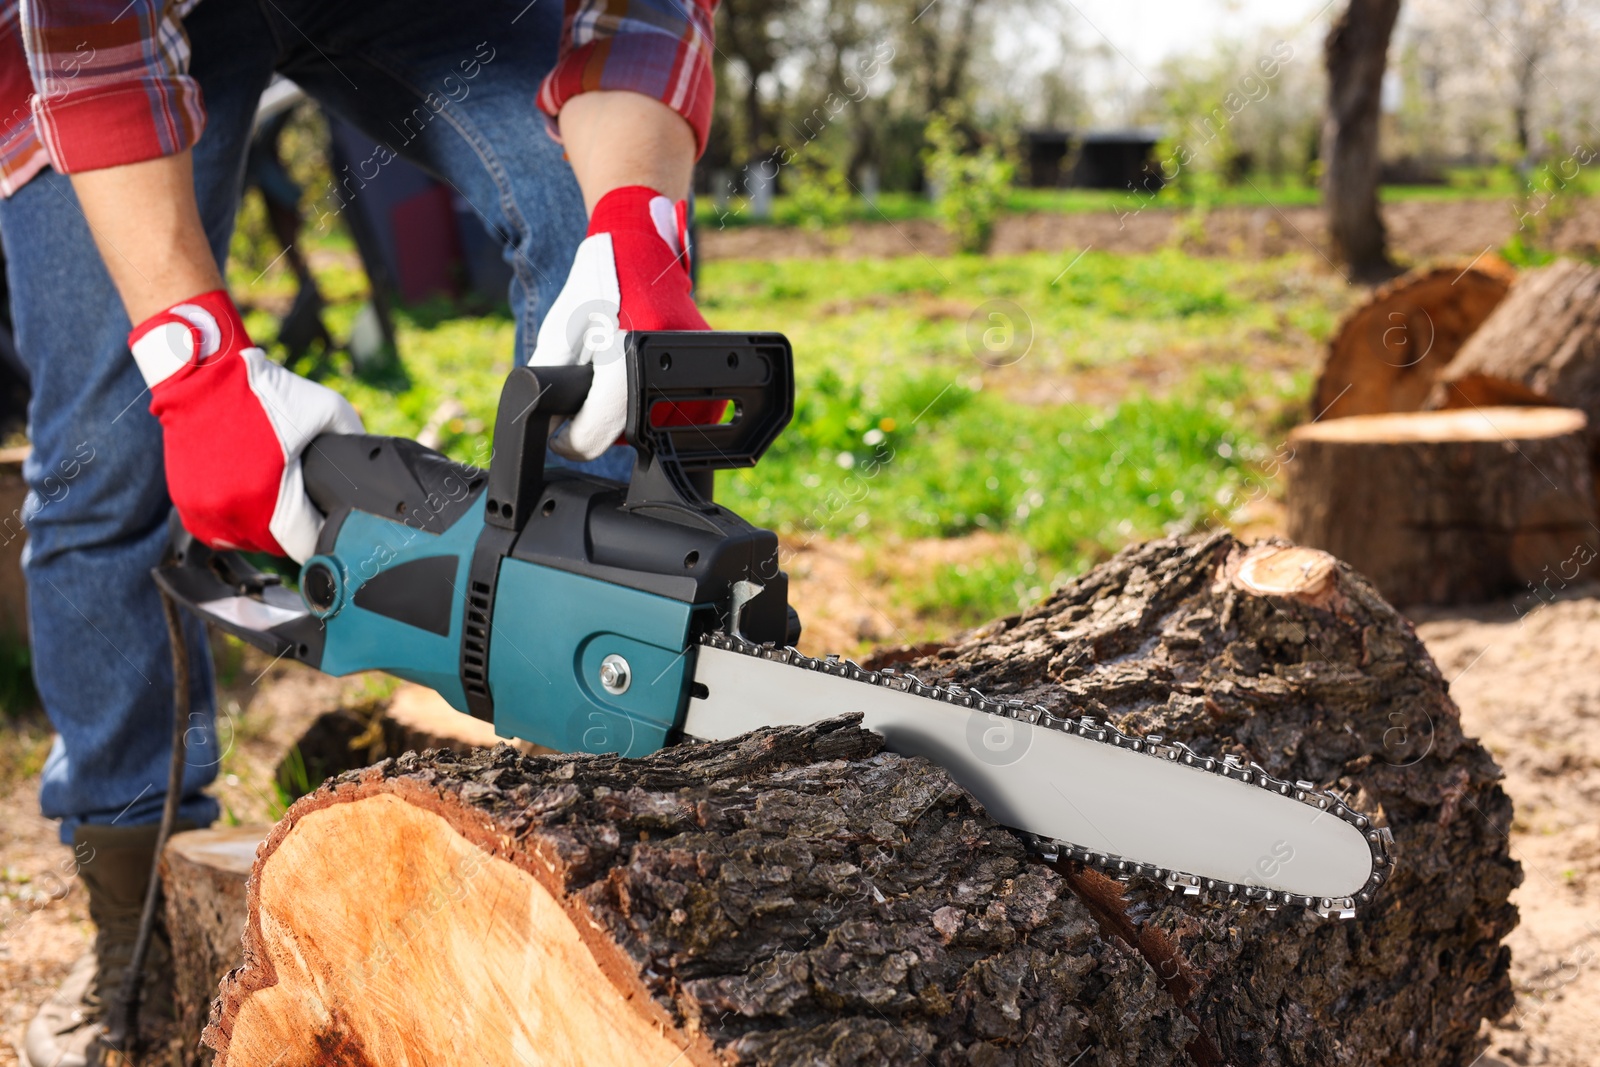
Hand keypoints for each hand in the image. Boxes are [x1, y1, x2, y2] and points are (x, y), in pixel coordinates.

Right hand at [129, 290, 362, 560]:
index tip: (332, 526)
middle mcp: (231, 512)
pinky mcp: (186, 507)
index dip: (326, 537)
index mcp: (267, 498)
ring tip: (275, 496)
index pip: (306, 546)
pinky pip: (219, 534)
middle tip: (305, 504)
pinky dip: (235, 522)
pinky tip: (247, 498)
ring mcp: (204, 512)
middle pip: (277, 547)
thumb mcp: (326, 409)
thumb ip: (354, 438)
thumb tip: (374, 465)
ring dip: (264, 529)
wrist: (204, 377)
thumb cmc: (262, 393)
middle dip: (295, 530)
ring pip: (246, 543)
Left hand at [529, 185, 719, 460]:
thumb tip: (552, 427)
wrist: (636, 252)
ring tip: (621, 374)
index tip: (562, 433)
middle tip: (594, 384)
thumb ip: (552, 382)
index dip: (570, 441)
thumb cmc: (594, 287)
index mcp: (624, 354)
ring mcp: (696, 362)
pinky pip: (688, 407)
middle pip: (626, 436)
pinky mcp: (713, 361)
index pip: (594, 436)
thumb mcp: (558, 332)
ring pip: (659, 427)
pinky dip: (662, 404)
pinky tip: (647, 374)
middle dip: (604, 421)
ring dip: (634, 414)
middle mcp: (666, 361)